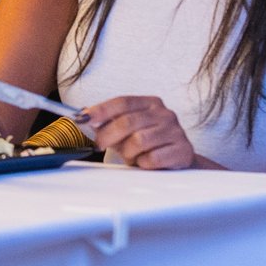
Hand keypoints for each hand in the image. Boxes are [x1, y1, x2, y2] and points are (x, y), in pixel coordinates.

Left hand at [80, 95, 194, 170]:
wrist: (176, 161)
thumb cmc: (147, 144)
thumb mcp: (127, 130)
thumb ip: (108, 122)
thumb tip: (83, 117)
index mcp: (150, 103)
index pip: (122, 102)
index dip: (101, 110)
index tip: (84, 119)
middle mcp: (165, 114)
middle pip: (128, 121)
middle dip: (108, 135)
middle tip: (98, 144)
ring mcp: (176, 132)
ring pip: (139, 141)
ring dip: (128, 152)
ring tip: (130, 155)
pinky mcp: (182, 151)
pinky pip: (152, 158)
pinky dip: (143, 163)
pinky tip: (145, 162)